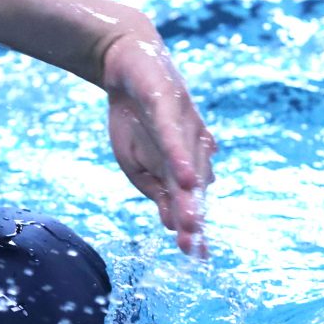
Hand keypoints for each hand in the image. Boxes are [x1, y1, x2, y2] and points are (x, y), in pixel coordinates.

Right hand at [103, 33, 215, 255]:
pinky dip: (182, 159)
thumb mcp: (136, 164)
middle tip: (194, 248)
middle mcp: (193, 147)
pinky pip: (175, 136)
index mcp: (184, 165)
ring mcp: (184, 126)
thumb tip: (172, 223)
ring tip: (192, 224)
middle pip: (194, 189)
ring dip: (191, 197)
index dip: (194, 228)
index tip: (197, 258)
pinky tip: (187, 180)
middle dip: (194, 218)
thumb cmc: (134, 117)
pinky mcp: (168, 105)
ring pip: (189, 167)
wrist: (126, 65)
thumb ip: (156, 190)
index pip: (191, 201)